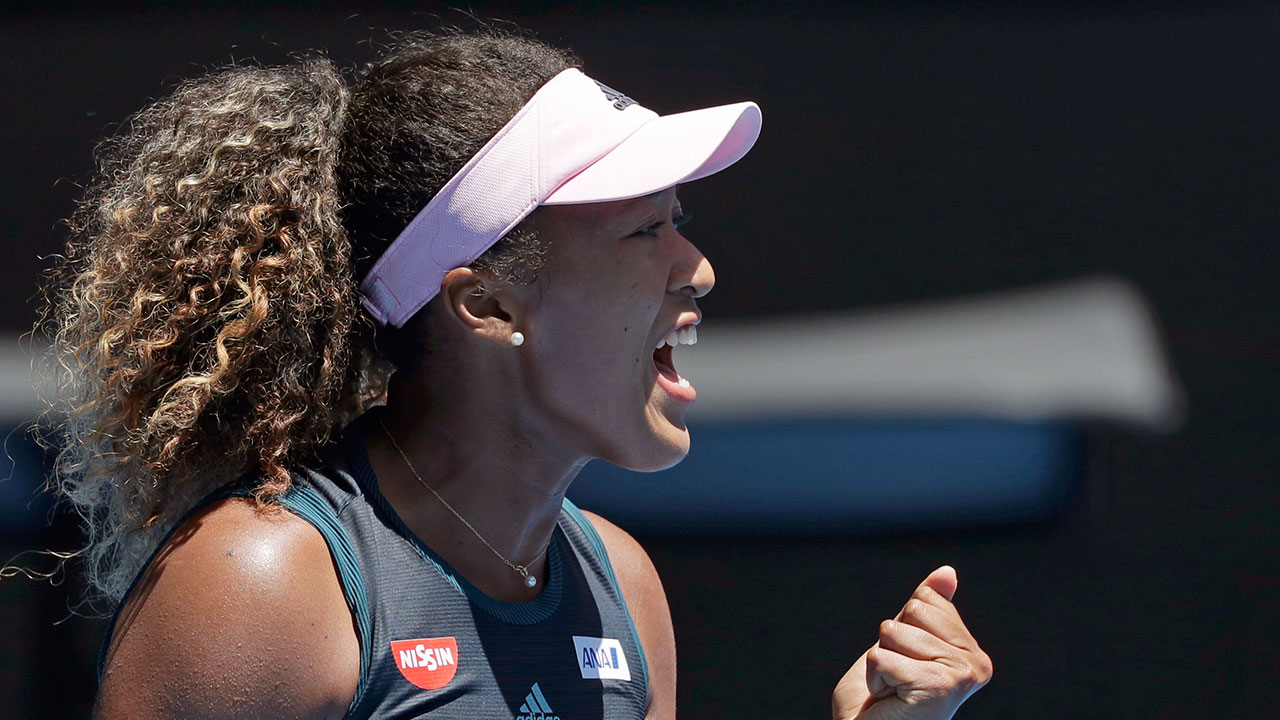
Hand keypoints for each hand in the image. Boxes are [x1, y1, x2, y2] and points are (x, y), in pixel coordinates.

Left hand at [832, 566, 991, 719]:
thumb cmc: (883, 704)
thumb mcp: (902, 646)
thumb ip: (926, 612)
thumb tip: (948, 572)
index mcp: (971, 653)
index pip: (925, 600)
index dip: (900, 630)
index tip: (907, 667)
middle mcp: (975, 665)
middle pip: (911, 610)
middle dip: (890, 644)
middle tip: (898, 683)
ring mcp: (960, 676)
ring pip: (893, 631)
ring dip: (880, 663)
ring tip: (894, 694)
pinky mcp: (937, 686)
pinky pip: (881, 656)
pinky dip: (874, 679)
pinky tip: (890, 702)